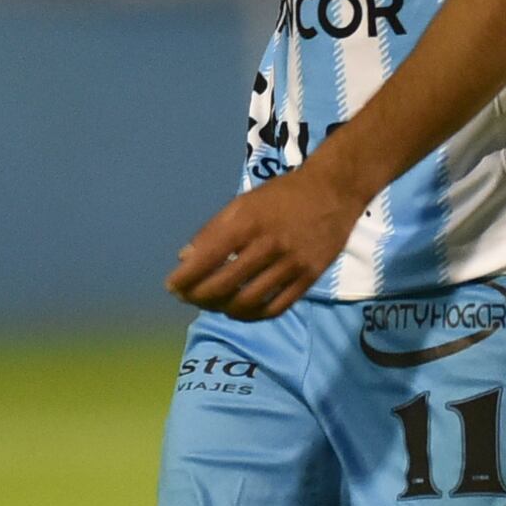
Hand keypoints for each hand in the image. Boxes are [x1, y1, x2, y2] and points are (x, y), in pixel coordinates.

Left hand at [169, 162, 367, 318]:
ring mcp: (291, 264)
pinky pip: (276, 307)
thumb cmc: (281, 195)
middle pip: (224, 286)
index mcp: (247, 221)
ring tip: (215, 304)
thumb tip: (184, 258)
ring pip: (249, 302)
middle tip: (190, 298)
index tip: (172, 287)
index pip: (207, 259)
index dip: (185, 278)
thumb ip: (213, 230)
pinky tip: (242, 309)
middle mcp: (268, 244)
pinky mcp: (309, 277)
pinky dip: (253, 314)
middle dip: (199, 297)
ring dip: (224, 308)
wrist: (333, 191)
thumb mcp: (243, 202)